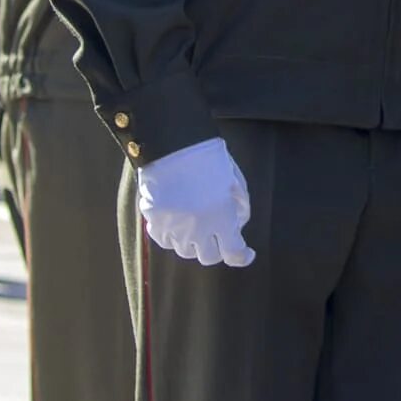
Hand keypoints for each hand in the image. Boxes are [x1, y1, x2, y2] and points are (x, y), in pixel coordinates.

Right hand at [135, 136, 253, 266]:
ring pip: (186, 251)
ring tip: (196, 225)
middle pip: (209, 257)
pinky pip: (165, 241)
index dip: (242, 257)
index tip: (246, 253)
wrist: (173, 144)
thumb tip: (237, 225)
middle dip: (217, 247)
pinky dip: (173, 236)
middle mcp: (198, 229)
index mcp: (221, 217)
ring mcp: (174, 227)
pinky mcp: (155, 222)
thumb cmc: (209, 159)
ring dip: (194, 243)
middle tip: (218, 235)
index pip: (234, 253)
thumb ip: (240, 207)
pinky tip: (177, 223)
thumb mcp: (235, 181)